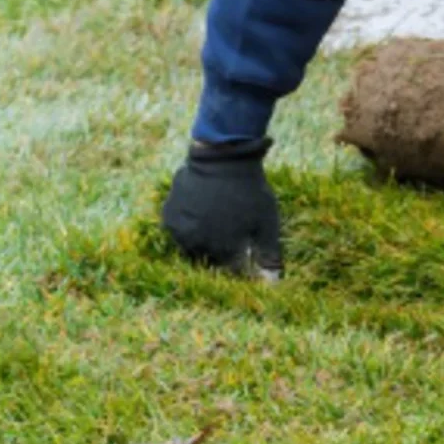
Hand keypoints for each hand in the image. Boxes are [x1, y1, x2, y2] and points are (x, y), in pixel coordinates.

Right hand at [160, 138, 282, 280]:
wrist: (224, 159)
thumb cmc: (250, 192)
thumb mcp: (267, 223)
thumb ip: (269, 254)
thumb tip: (275, 284)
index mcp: (223, 251)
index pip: (227, 271)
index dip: (236, 263)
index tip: (241, 250)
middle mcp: (198, 245)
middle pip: (207, 260)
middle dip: (217, 253)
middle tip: (226, 234)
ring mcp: (180, 231)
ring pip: (189, 248)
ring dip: (200, 242)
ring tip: (213, 224)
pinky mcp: (169, 217)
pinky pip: (177, 232)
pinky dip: (186, 228)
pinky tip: (198, 215)